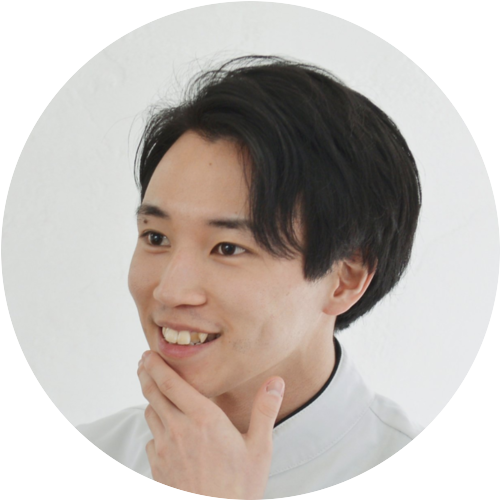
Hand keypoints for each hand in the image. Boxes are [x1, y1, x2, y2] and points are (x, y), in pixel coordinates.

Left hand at [137, 351, 284, 499]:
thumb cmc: (239, 488)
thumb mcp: (259, 448)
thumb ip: (265, 411)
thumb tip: (276, 381)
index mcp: (203, 419)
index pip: (172, 384)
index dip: (157, 366)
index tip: (148, 354)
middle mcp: (179, 429)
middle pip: (154, 394)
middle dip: (147, 375)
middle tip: (143, 363)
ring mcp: (166, 449)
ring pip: (150, 414)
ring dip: (151, 400)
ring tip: (154, 391)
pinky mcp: (158, 467)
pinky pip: (152, 439)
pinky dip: (155, 428)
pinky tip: (163, 430)